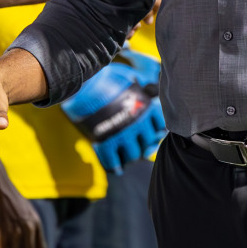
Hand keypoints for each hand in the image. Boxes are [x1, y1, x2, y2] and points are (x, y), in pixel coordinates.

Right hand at [59, 60, 165, 174]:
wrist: (86, 83)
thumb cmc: (109, 79)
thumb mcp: (133, 79)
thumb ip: (145, 87)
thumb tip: (152, 90)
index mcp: (148, 108)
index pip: (160, 128)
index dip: (155, 132)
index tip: (151, 134)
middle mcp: (139, 124)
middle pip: (147, 144)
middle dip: (142, 146)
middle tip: (136, 146)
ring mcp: (123, 135)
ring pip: (133, 155)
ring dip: (129, 156)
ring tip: (125, 156)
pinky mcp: (106, 142)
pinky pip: (113, 162)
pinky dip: (115, 166)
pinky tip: (116, 168)